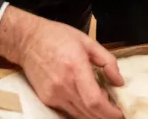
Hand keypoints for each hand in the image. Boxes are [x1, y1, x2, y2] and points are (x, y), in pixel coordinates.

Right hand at [0, 6, 123, 118]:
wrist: (27, 40)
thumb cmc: (58, 37)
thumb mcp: (88, 42)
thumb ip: (107, 61)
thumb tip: (119, 82)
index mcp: (76, 68)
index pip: (94, 101)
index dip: (110, 112)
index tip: (120, 113)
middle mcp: (63, 85)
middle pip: (88, 113)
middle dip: (105, 115)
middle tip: (115, 110)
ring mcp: (53, 95)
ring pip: (78, 115)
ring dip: (93, 114)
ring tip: (102, 103)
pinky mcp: (46, 99)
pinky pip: (68, 111)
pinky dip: (80, 110)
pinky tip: (86, 99)